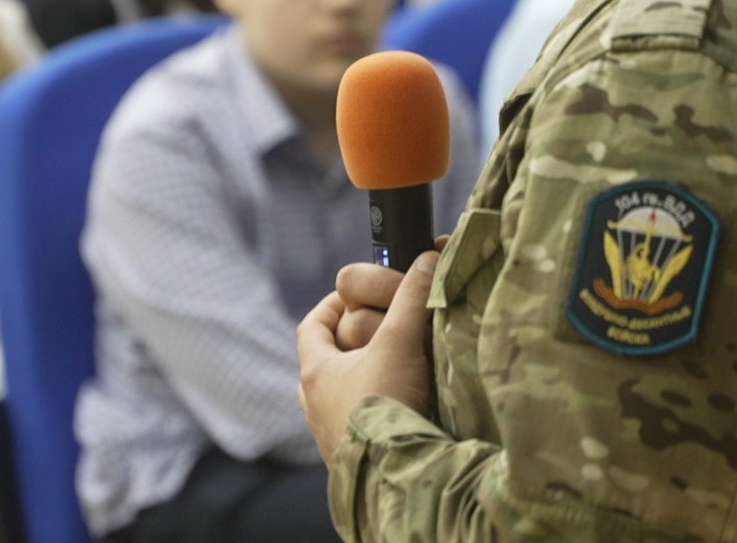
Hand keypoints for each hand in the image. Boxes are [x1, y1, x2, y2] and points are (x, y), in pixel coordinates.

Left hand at [296, 248, 438, 462]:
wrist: (391, 477)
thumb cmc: (384, 405)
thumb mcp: (400, 343)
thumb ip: (412, 299)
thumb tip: (425, 259)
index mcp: (315, 373)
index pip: (311, 326)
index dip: (331, 306)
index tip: (354, 297)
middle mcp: (314, 405)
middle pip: (321, 362)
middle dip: (348, 344)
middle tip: (377, 332)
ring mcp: (329, 434)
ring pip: (335, 396)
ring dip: (357, 380)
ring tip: (389, 371)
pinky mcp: (348, 456)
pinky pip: (351, 423)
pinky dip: (367, 409)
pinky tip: (395, 409)